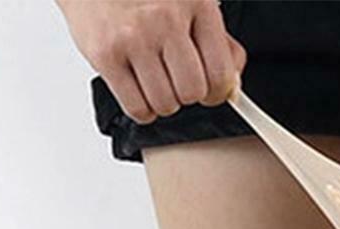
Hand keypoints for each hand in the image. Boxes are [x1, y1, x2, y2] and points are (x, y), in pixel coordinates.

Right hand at [56, 0, 246, 123]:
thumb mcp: (191, 5)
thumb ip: (221, 45)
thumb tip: (233, 88)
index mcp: (196, 4)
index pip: (221, 74)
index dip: (217, 92)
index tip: (210, 90)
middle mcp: (165, 19)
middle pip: (192, 93)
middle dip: (187, 95)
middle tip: (176, 80)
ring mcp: (134, 37)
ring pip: (165, 105)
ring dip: (163, 102)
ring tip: (155, 79)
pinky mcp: (106, 54)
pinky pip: (137, 108)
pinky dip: (142, 108)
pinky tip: (139, 87)